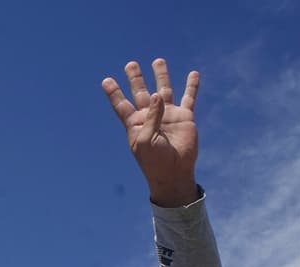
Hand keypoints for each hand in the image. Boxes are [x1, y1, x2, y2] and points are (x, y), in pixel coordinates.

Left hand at [102, 58, 199, 206]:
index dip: (114, 93)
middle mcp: (150, 117)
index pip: (122, 105)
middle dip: (135, 78)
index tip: (106, 80)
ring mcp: (167, 115)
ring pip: (164, 90)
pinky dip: (191, 86)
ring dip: (161, 75)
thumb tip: (157, 95)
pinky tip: (193, 74)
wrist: (174, 173)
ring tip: (157, 61)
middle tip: (130, 64)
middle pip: (141, 93)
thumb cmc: (154, 161)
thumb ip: (150, 118)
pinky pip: (189, 98)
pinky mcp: (184, 117)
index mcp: (135, 124)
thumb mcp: (145, 141)